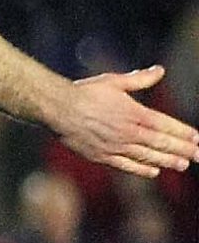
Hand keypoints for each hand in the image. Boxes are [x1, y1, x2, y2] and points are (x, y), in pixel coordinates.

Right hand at [52, 66, 198, 178]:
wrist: (57, 109)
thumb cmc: (85, 92)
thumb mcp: (114, 81)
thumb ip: (139, 79)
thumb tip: (160, 70)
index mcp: (134, 113)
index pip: (165, 125)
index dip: (183, 132)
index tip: (197, 138)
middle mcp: (128, 132)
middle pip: (161, 143)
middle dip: (183, 150)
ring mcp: (115, 146)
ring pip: (147, 156)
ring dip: (167, 161)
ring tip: (183, 165)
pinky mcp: (101, 156)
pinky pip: (126, 165)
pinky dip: (141, 169)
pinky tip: (154, 172)